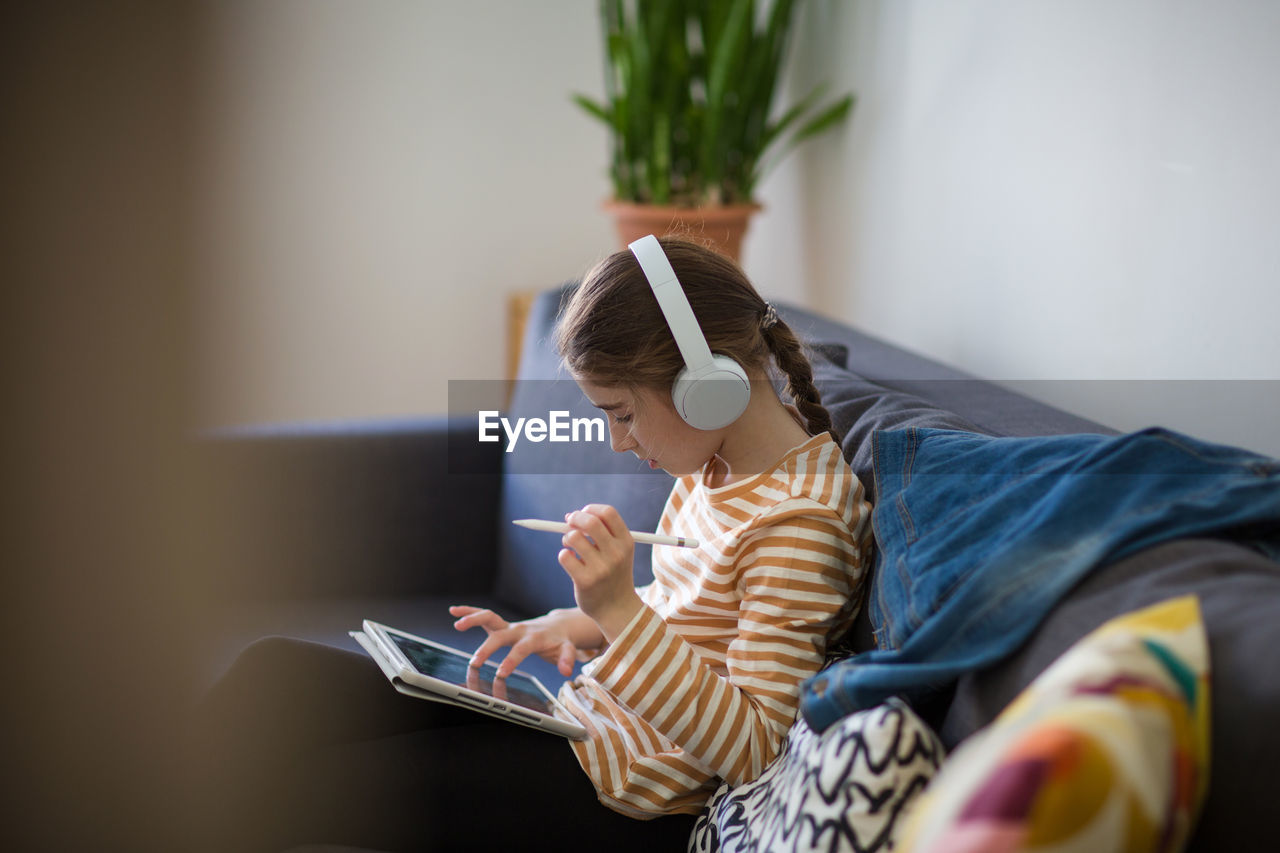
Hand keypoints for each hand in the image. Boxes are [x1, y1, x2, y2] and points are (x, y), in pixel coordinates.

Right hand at [449, 605, 602, 677]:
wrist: (557, 627)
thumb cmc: (559, 641)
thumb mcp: (567, 649)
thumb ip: (567, 658)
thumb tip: (566, 670)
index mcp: (534, 638)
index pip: (521, 649)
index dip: (511, 660)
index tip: (500, 674)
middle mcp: (519, 630)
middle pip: (501, 635)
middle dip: (487, 648)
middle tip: (475, 663)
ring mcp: (509, 626)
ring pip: (489, 618)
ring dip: (473, 619)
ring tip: (457, 624)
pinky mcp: (501, 625)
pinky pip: (484, 616)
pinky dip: (469, 611)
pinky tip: (454, 611)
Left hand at [558, 505, 643, 640]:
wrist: (617, 610)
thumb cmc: (613, 575)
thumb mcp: (618, 552)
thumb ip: (601, 533)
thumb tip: (570, 516)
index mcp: (626, 542)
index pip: (608, 513)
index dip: (591, 509)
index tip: (583, 513)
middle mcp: (616, 554)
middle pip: (590, 522)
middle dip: (575, 518)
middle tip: (569, 523)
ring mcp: (601, 568)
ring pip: (573, 537)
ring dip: (567, 538)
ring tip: (570, 547)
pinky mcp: (586, 581)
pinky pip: (565, 556)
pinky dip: (564, 555)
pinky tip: (571, 563)